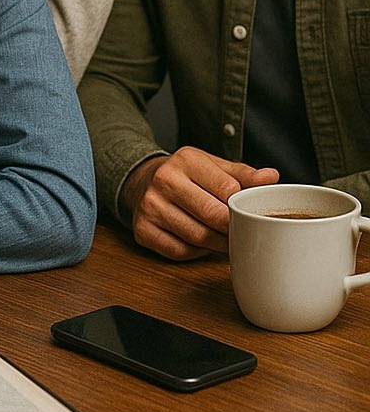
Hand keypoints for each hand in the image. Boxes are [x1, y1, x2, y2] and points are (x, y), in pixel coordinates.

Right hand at [121, 146, 279, 259]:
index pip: (228, 189)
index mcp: (186, 160)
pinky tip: (199, 243)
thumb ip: (241, 174)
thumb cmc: (184, 176)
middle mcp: (164, 180)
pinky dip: (195, 252)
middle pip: (213, 215)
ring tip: (224, 239)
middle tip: (242, 233)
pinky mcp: (142, 229)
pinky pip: (180, 251)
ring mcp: (150, 206)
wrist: (141, 181)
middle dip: (233, 228)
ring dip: (218, 244)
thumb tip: (270, 177)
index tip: (248, 213)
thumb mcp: (211, 166)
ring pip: (198, 237)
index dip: (243, 206)